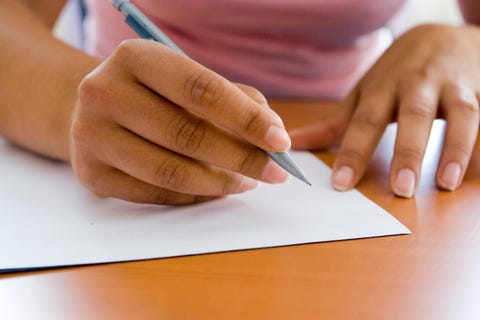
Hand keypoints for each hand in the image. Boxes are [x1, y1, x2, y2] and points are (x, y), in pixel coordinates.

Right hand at [70, 39, 288, 204]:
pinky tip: (213, 189)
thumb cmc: (154, 93)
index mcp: (135, 57)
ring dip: (219, 183)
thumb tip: (272, 134)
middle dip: (242, 158)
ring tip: (246, 182)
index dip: (246, 118)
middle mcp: (104, 93)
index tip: (280, 141)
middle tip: (274, 172)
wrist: (94, 108)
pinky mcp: (90, 174)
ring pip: (171, 172)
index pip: (201, 89)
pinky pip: (155, 194)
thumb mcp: (187, 80)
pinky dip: (193, 197)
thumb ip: (233, 99)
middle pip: (188, 135)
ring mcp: (91, 136)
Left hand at [290, 24, 479, 196]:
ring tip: (445, 183)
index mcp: (382, 86)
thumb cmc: (397, 72)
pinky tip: (471, 171)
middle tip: (401, 188)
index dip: (353, 152)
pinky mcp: (478, 91)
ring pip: (457, 114)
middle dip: (406, 151)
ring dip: (452, 148)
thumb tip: (294, 142)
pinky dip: (478, 141)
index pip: (364, 120)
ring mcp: (451, 85)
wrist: (444, 34)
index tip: (341, 183)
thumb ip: (335, 123)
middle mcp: (416, 83)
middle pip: (412, 116)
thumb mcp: (364, 92)